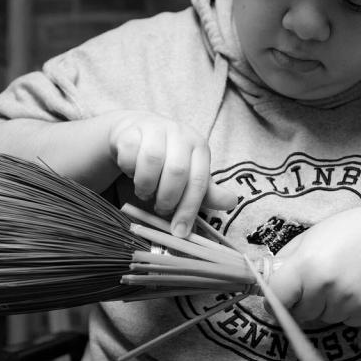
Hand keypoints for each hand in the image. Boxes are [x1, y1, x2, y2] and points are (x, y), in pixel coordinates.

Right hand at [103, 110, 236, 235]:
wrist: (138, 132)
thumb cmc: (168, 158)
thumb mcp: (190, 174)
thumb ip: (207, 192)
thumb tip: (231, 202)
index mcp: (199, 147)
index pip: (199, 181)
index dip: (189, 209)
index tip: (179, 231)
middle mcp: (180, 134)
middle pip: (177, 171)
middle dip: (167, 199)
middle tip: (161, 209)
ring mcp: (155, 129)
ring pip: (151, 161)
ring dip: (146, 186)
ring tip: (146, 192)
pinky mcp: (131, 131)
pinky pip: (129, 156)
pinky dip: (129, 172)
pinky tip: (132, 173)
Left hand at [264, 207, 360, 326]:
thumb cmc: (351, 231)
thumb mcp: (312, 237)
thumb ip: (287, 261)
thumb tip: (267, 283)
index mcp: (306, 264)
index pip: (276, 298)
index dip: (275, 301)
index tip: (279, 299)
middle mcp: (325, 285)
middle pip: (300, 313)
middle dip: (305, 303)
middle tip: (322, 280)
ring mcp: (348, 300)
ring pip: (325, 318)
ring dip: (329, 306)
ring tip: (345, 278)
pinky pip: (347, 321)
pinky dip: (350, 310)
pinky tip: (360, 286)